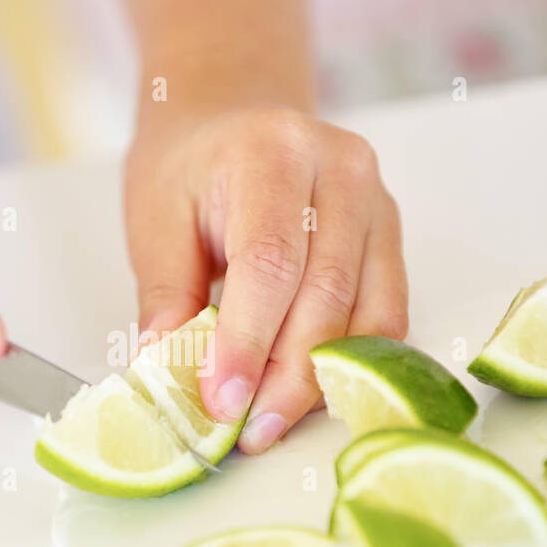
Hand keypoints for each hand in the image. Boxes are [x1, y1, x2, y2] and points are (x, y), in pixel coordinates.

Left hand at [123, 106, 407, 453]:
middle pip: (327, 295)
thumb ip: (165, 295)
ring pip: (368, 313)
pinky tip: (309, 392)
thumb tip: (166, 374)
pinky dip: (351, 363)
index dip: (247, 342)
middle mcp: (340, 170)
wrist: (233, 114)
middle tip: (249, 431)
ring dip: (321, 381)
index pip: (269, 262)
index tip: (221, 401)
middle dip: (287, 377)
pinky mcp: (391, 234)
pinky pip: (387, 314)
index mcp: (271, 153)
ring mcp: (377, 201)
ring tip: (273, 423)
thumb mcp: (154, 218)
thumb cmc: (189, 167)